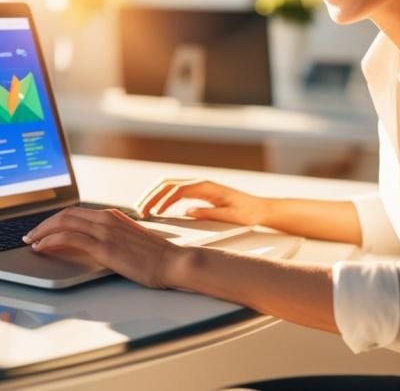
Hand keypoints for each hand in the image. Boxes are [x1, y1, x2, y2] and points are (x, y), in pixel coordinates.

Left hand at [23, 207, 185, 288]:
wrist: (174, 262)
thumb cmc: (155, 257)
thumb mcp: (129, 241)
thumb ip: (111, 238)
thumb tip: (92, 246)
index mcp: (111, 215)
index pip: (75, 212)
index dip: (54, 219)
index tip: (43, 228)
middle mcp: (105, 219)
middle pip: (65, 214)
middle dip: (42, 224)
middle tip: (30, 235)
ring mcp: (104, 231)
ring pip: (62, 223)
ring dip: (41, 232)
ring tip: (30, 242)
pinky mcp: (104, 247)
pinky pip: (69, 238)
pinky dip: (50, 241)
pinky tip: (42, 247)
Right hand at [136, 178, 268, 225]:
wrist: (260, 209)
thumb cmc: (248, 214)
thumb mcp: (230, 216)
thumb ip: (209, 213)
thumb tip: (186, 211)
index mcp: (206, 186)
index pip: (177, 190)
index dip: (162, 200)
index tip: (153, 214)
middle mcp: (199, 182)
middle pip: (167, 183)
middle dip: (150, 195)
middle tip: (139, 210)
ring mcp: (198, 185)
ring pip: (168, 185)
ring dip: (153, 195)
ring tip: (142, 208)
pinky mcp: (198, 191)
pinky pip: (174, 191)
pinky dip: (161, 197)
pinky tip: (155, 208)